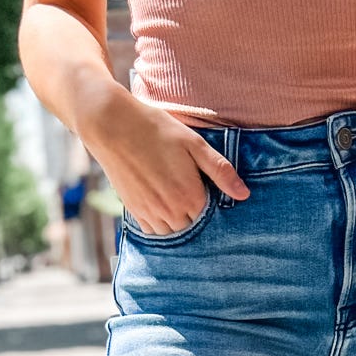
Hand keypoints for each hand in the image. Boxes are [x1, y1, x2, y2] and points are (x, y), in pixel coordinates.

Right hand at [81, 86, 248, 235]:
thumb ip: (220, 171)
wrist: (112, 125)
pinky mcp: (134, 210)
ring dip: (178, 220)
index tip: (209, 189)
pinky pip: (153, 229)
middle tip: (191, 189)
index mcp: (189, 195)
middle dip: (196, 214)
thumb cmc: (155, 129)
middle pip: (193, 226)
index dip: (212, 203)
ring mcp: (150, 213)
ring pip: (173, 231)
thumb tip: (244, 194)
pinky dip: (160, 221)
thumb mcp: (193, 143)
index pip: (211, 216)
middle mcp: (170, 211)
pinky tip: (161, 202)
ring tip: (177, 196)